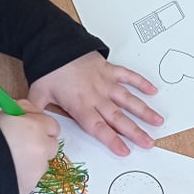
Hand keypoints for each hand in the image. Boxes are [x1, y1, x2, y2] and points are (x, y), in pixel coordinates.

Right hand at [0, 100, 58, 193]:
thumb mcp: (5, 114)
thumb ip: (24, 109)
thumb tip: (33, 112)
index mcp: (37, 127)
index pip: (53, 126)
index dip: (42, 128)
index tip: (32, 131)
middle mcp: (42, 147)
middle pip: (52, 145)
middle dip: (41, 145)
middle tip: (23, 146)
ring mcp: (38, 168)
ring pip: (43, 163)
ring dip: (33, 161)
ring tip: (12, 160)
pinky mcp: (32, 184)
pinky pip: (33, 178)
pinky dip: (25, 175)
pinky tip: (10, 171)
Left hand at [29, 51, 162, 155]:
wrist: (53, 42)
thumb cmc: (47, 69)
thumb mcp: (37, 94)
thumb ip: (38, 114)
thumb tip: (35, 129)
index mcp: (79, 104)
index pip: (98, 127)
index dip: (112, 140)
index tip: (125, 151)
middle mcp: (96, 95)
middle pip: (118, 117)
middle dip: (135, 132)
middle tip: (149, 143)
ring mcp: (104, 81)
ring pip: (127, 99)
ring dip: (143, 111)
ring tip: (158, 122)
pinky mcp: (108, 68)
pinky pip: (128, 75)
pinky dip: (141, 82)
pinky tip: (153, 91)